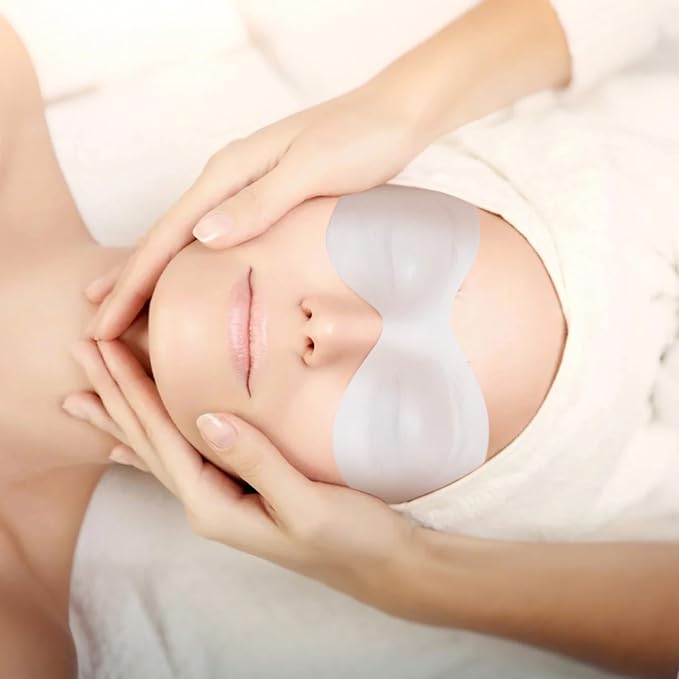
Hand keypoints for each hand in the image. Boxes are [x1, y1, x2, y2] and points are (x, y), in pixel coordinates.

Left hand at [64, 340, 422, 613]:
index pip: (161, 438)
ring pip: (158, 448)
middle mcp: (207, 504)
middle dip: (114, 396)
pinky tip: (126, 447)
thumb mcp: (306, 504)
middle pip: (148, 441)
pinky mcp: (238, 491)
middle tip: (80, 353)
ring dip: (123, 416)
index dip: (130, 391)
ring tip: (84, 396)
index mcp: (215, 506)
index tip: (102, 348)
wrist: (379, 564)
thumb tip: (206, 417)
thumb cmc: (350, 536)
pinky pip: (182, 459)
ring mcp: (220, 500)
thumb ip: (257, 463)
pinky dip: (151, 443)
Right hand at [86, 81, 429, 338]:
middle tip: (96, 327)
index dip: (133, 281)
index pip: (167, 235)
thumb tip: (201, 236)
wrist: (394, 116)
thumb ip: (259, 202)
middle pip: (165, 238)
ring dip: (152, 274)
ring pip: (185, 239)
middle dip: (129, 283)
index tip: (102, 320)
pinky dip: (191, 264)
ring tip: (125, 307)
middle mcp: (229, 181)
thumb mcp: (311, 169)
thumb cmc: (360, 141)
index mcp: (230, 174)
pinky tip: (190, 280)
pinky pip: (215, 238)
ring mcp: (246, 190)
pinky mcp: (267, 200)